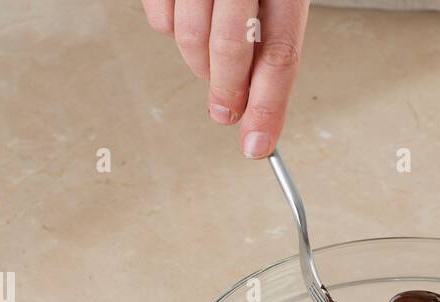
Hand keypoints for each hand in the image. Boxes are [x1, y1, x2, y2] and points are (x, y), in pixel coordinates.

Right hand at [141, 1, 309, 157]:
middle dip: (225, 91)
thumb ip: (269, 44)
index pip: (279, 55)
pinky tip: (187, 18)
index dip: (268, 107)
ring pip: (190, 38)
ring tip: (208, 55)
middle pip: (231, 49)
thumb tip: (256, 109)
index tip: (257, 144)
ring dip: (198, 63)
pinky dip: (171, 31)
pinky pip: (160, 19)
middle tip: (225, 111)